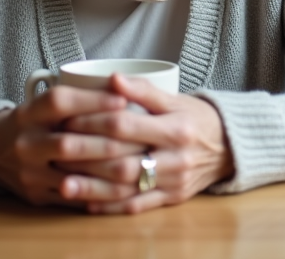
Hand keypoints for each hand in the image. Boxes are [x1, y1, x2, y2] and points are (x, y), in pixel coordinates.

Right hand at [0, 86, 146, 206]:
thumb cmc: (31, 122)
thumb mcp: (43, 104)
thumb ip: (76, 97)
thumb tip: (124, 87)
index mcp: (28, 113)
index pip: (59, 102)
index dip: (92, 100)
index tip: (123, 99)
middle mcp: (25, 143)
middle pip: (68, 143)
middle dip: (108, 142)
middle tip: (141, 138)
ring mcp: (29, 173)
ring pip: (73, 175)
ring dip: (109, 172)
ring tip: (139, 165)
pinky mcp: (36, 196)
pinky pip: (74, 198)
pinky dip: (101, 194)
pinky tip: (125, 188)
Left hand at [57, 74, 233, 213]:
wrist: (229, 146)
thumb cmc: (195, 118)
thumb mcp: (175, 98)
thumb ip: (143, 90)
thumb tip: (112, 78)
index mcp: (175, 128)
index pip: (124, 125)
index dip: (92, 122)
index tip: (66, 120)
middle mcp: (176, 158)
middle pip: (122, 160)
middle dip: (85, 157)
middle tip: (56, 152)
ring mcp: (174, 182)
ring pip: (126, 188)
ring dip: (92, 187)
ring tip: (62, 183)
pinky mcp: (172, 199)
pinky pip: (137, 206)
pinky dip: (110, 207)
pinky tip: (87, 203)